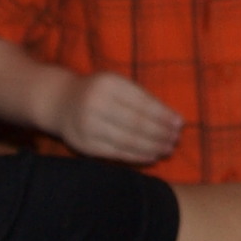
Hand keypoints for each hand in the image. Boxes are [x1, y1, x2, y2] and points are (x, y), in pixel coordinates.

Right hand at [58, 72, 181, 164]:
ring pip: (128, 140)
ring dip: (152, 146)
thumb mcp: (117, 84)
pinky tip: (152, 156)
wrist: (60, 102)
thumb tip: (173, 119)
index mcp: (109, 84)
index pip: (142, 102)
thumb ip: (141, 98)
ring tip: (168, 149)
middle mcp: (97, 103)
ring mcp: (89, 125)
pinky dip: (137, 156)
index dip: (163, 115)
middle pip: (136, 123)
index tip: (180, 123)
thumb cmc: (99, 92)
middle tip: (176, 139)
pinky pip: (116, 152)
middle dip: (160, 133)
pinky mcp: (85, 144)